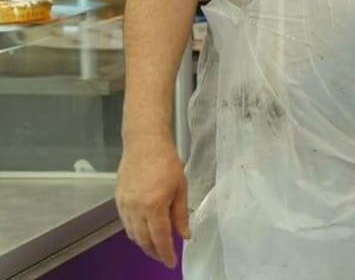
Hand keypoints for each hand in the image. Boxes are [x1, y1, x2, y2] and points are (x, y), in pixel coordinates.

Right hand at [116, 134, 189, 267]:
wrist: (144, 144)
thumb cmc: (167, 162)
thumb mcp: (181, 188)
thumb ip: (180, 214)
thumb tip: (184, 235)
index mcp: (154, 206)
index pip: (160, 238)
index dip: (166, 253)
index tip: (171, 262)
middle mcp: (136, 209)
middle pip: (143, 240)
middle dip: (154, 252)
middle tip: (164, 258)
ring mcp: (124, 205)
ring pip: (132, 233)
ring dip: (143, 244)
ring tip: (155, 248)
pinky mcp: (118, 200)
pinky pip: (125, 223)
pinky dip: (134, 232)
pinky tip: (143, 232)